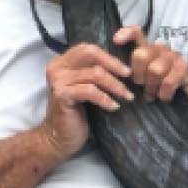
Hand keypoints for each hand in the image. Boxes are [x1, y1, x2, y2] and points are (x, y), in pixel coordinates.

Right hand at [41, 43, 134, 157]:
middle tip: (129, 76)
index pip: (88, 49)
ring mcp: (58, 80)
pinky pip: (90, 91)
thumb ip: (93, 72)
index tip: (126, 69)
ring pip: (95, 74)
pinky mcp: (62, 94)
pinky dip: (105, 98)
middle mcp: (57, 67)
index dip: (109, 56)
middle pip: (90, 54)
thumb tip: (121, 64)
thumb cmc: (77, 114)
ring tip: (127, 96)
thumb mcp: (85, 87)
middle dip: (113, 64)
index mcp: (62, 62)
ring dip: (115, 85)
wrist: (59, 138)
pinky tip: (114, 107)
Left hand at [116, 26, 187, 102]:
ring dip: (151, 87)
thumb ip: (129, 72)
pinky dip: (163, 93)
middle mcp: (160, 49)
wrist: (185, 98)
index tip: (116, 41)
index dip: (126, 33)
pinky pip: (169, 81)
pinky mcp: (185, 67)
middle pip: (141, 55)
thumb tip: (114, 69)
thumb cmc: (159, 88)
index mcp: (147, 48)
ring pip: (155, 69)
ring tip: (151, 95)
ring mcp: (174, 56)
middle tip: (141, 87)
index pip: (136, 33)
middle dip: (138, 76)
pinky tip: (163, 97)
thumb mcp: (142, 80)